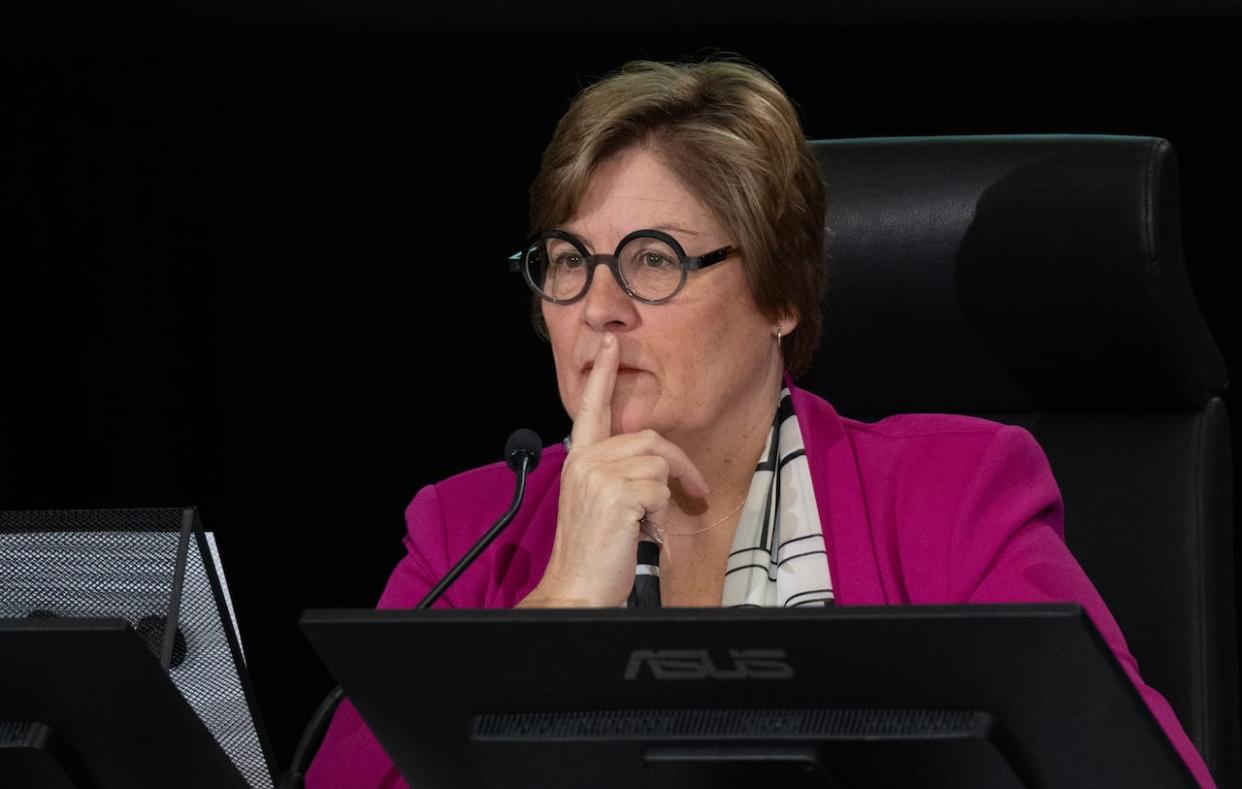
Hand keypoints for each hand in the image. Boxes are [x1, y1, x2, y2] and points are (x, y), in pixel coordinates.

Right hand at [518, 332, 708, 606]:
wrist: (576, 588)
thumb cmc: (592, 552)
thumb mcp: (598, 501)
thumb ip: (614, 472)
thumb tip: (652, 462)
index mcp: (579, 460)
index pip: (592, 408)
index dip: (603, 374)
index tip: (612, 345)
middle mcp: (585, 461)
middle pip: (648, 438)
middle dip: (679, 465)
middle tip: (696, 490)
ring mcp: (599, 475)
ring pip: (658, 465)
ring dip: (664, 498)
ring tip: (645, 523)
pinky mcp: (618, 494)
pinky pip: (661, 489)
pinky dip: (661, 514)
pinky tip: (640, 531)